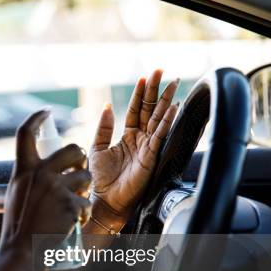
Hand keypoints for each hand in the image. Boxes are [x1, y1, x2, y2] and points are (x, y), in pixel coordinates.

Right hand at [1, 110, 91, 249]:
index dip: (35, 118)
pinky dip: (81, 214)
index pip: (25, 134)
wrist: (21, 253)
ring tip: (73, 206)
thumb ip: (28, 176)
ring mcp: (56, 189)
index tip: (45, 112)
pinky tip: (71, 223)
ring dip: (84, 191)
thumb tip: (43, 164)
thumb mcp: (15, 194)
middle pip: (72, 149)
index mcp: (23, 170)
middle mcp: (39, 174)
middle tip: (80, 169)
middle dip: (81, 158)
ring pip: (85, 177)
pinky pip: (86, 203)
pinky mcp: (70, 205)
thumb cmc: (18, 227)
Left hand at [89, 69, 178, 228]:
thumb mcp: (97, 147)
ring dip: (165, 101)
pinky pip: (160, 135)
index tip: (145, 78)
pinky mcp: (151, 156)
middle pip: (150, 110)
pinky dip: (166, 121)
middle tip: (161, 71)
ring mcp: (147, 147)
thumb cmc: (100, 178)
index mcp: (127, 136)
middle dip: (156, 91)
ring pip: (158, 119)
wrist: (105, 199)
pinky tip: (173, 108)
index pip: (135, 110)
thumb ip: (103, 127)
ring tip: (173, 84)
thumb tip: (107, 106)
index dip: (140, 94)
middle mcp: (140, 139)